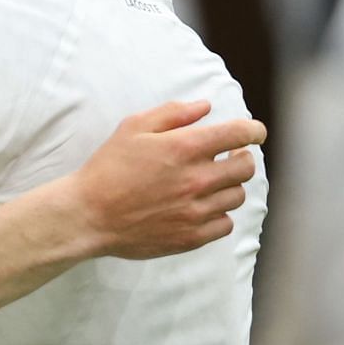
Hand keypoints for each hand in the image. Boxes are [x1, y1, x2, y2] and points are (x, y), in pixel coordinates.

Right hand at [65, 101, 264, 258]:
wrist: (89, 215)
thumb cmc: (108, 168)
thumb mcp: (133, 128)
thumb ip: (172, 113)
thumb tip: (205, 107)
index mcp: (185, 148)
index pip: (240, 134)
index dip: (254, 130)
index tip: (254, 133)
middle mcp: (197, 180)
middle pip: (246, 167)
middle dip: (241, 158)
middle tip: (228, 158)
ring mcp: (196, 211)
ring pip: (237, 196)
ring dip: (228, 187)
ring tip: (209, 185)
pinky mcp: (191, 237)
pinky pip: (225, 224)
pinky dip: (219, 214)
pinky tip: (201, 208)